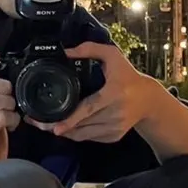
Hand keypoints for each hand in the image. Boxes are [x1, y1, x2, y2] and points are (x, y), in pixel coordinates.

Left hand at [31, 42, 155, 142]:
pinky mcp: (114, 136)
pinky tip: (68, 127)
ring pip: (84, 135)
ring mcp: (115, 127)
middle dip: (59, 126)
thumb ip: (90, 49)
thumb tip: (65, 52)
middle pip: (82, 125)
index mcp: (114, 94)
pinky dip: (77, 134)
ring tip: (48, 125)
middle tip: (38, 123)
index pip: (89, 108)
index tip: (56, 127)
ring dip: (66, 132)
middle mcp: (115, 113)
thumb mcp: (113, 56)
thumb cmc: (128, 76)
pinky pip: (90, 138)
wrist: (148, 99)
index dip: (71, 119)